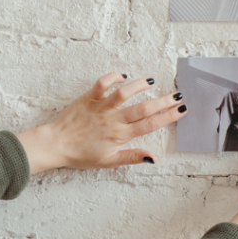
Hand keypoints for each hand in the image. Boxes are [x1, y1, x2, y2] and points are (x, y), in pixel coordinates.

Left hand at [17, 73, 186, 173]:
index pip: (150, 125)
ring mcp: (102, 107)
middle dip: (164, 101)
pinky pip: (103, 84)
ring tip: (152, 82)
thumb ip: (132, 157)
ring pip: (125, 93)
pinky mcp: (89, 98)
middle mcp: (114, 120)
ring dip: (140, 86)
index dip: (168, 116)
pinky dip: (113, 77)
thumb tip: (153, 157)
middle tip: (178, 95)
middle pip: (144, 108)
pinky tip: (123, 76)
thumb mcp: (108, 161)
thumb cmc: (81, 155)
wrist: (55, 145)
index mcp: (120, 136)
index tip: (181, 109)